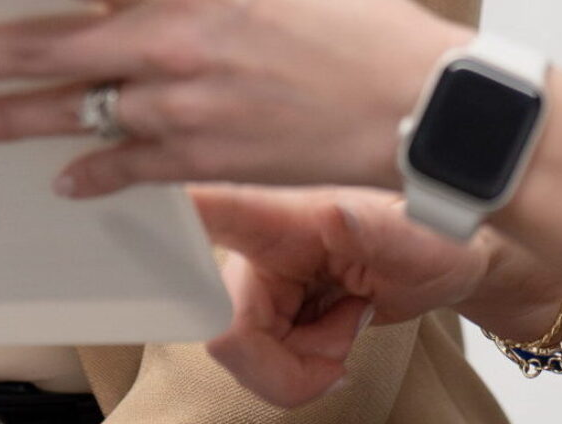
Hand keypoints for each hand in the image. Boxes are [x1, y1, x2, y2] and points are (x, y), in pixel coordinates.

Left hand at [0, 0, 462, 195]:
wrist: (415, 100)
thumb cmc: (354, 24)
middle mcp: (171, 37)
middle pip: (43, 41)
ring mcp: (181, 105)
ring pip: (68, 111)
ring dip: (7, 116)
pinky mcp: (201, 159)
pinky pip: (122, 169)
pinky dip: (89, 172)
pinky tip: (62, 178)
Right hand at [193, 186, 492, 406]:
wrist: (451, 264)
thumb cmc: (437, 234)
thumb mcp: (423, 235)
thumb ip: (378, 229)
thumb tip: (338, 215)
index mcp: (288, 210)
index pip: (215, 207)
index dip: (166, 211)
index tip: (111, 194)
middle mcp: (261, 241)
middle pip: (224, 328)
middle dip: (282, 364)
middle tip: (339, 349)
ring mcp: (261, 278)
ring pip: (240, 354)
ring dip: (300, 363)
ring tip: (345, 324)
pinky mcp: (267, 308)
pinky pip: (260, 363)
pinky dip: (302, 368)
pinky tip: (335, 333)